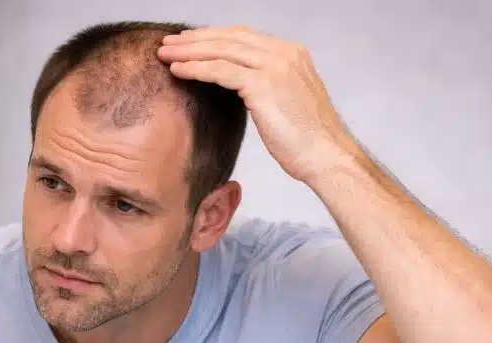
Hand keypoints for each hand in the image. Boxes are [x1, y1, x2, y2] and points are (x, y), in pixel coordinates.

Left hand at [158, 25, 361, 184]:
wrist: (326, 157)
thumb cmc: (307, 141)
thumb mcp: (288, 103)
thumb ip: (268, 86)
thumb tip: (243, 87)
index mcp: (291, 54)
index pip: (243, 36)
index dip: (212, 37)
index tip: (188, 43)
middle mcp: (284, 53)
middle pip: (229, 37)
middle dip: (195, 39)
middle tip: (168, 43)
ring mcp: (276, 66)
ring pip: (221, 50)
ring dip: (189, 51)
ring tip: (164, 54)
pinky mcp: (264, 84)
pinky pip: (220, 70)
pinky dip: (195, 69)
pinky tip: (176, 71)